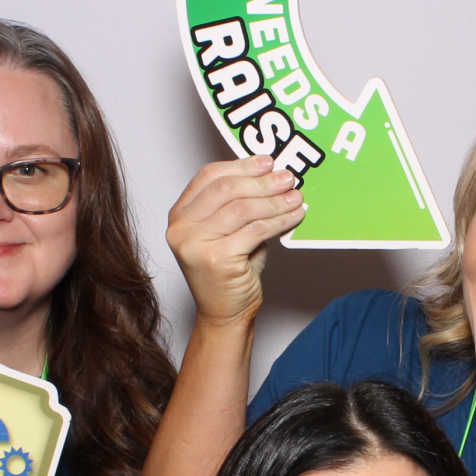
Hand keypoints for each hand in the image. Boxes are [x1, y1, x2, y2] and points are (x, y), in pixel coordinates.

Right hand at [166, 156, 304, 327]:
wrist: (224, 314)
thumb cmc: (229, 273)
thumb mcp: (229, 232)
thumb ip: (239, 204)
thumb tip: (271, 175)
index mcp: (180, 215)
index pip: (209, 176)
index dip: (241, 166)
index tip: (267, 162)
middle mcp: (181, 228)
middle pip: (226, 189)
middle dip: (262, 181)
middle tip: (288, 178)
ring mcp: (196, 245)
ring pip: (243, 208)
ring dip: (275, 200)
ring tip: (296, 197)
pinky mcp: (217, 260)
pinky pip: (256, 230)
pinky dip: (280, 220)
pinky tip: (294, 216)